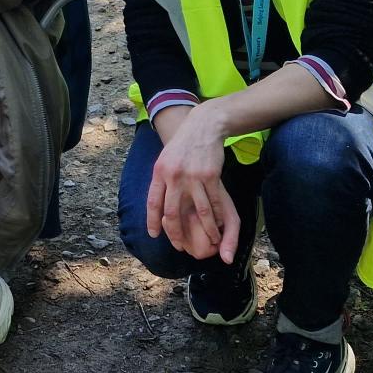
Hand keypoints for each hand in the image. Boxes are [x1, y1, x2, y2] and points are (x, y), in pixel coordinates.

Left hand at [146, 105, 241, 262]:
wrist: (203, 126)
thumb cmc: (183, 146)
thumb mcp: (165, 160)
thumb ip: (161, 181)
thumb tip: (157, 205)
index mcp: (160, 172)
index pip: (153, 202)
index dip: (152, 221)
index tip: (154, 235)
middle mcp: (174, 175)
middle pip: (173, 212)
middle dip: (175, 233)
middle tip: (179, 246)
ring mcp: (193, 176)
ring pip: (199, 212)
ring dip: (206, 231)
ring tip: (209, 242)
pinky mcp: (211, 175)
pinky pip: (214, 202)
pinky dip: (218, 217)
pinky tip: (220, 226)